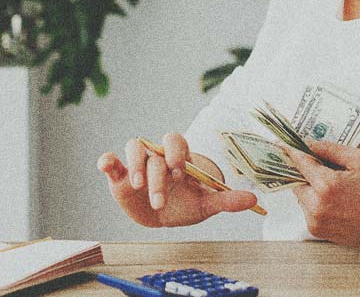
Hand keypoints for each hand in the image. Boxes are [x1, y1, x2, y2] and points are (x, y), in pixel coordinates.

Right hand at [97, 133, 258, 227]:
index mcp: (179, 158)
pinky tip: (106, 165)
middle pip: (154, 153)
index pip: (176, 142)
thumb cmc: (188, 204)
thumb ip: (227, 200)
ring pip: (133, 149)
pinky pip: (111, 162)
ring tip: (137, 186)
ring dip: (134, 165)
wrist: (166, 216)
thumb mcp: (207, 204)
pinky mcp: (120, 176)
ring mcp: (138, 165)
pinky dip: (107, 161)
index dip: (175, 152)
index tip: (178, 170)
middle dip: (157, 177)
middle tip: (160, 200)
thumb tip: (253, 199)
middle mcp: (157, 157)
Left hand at [286, 140, 359, 250]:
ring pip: (300, 195)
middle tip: (318, 167)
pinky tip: (334, 201)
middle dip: (304, 171)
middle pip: (296, 180)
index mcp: (326, 185)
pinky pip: (307, 209)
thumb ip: (330, 148)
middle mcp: (316, 205)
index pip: (299, 162)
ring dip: (309, 188)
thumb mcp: (359, 159)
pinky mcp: (316, 230)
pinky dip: (314, 202)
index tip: (281, 143)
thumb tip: (308, 143)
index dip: (290, 151)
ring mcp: (314, 220)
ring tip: (333, 187)